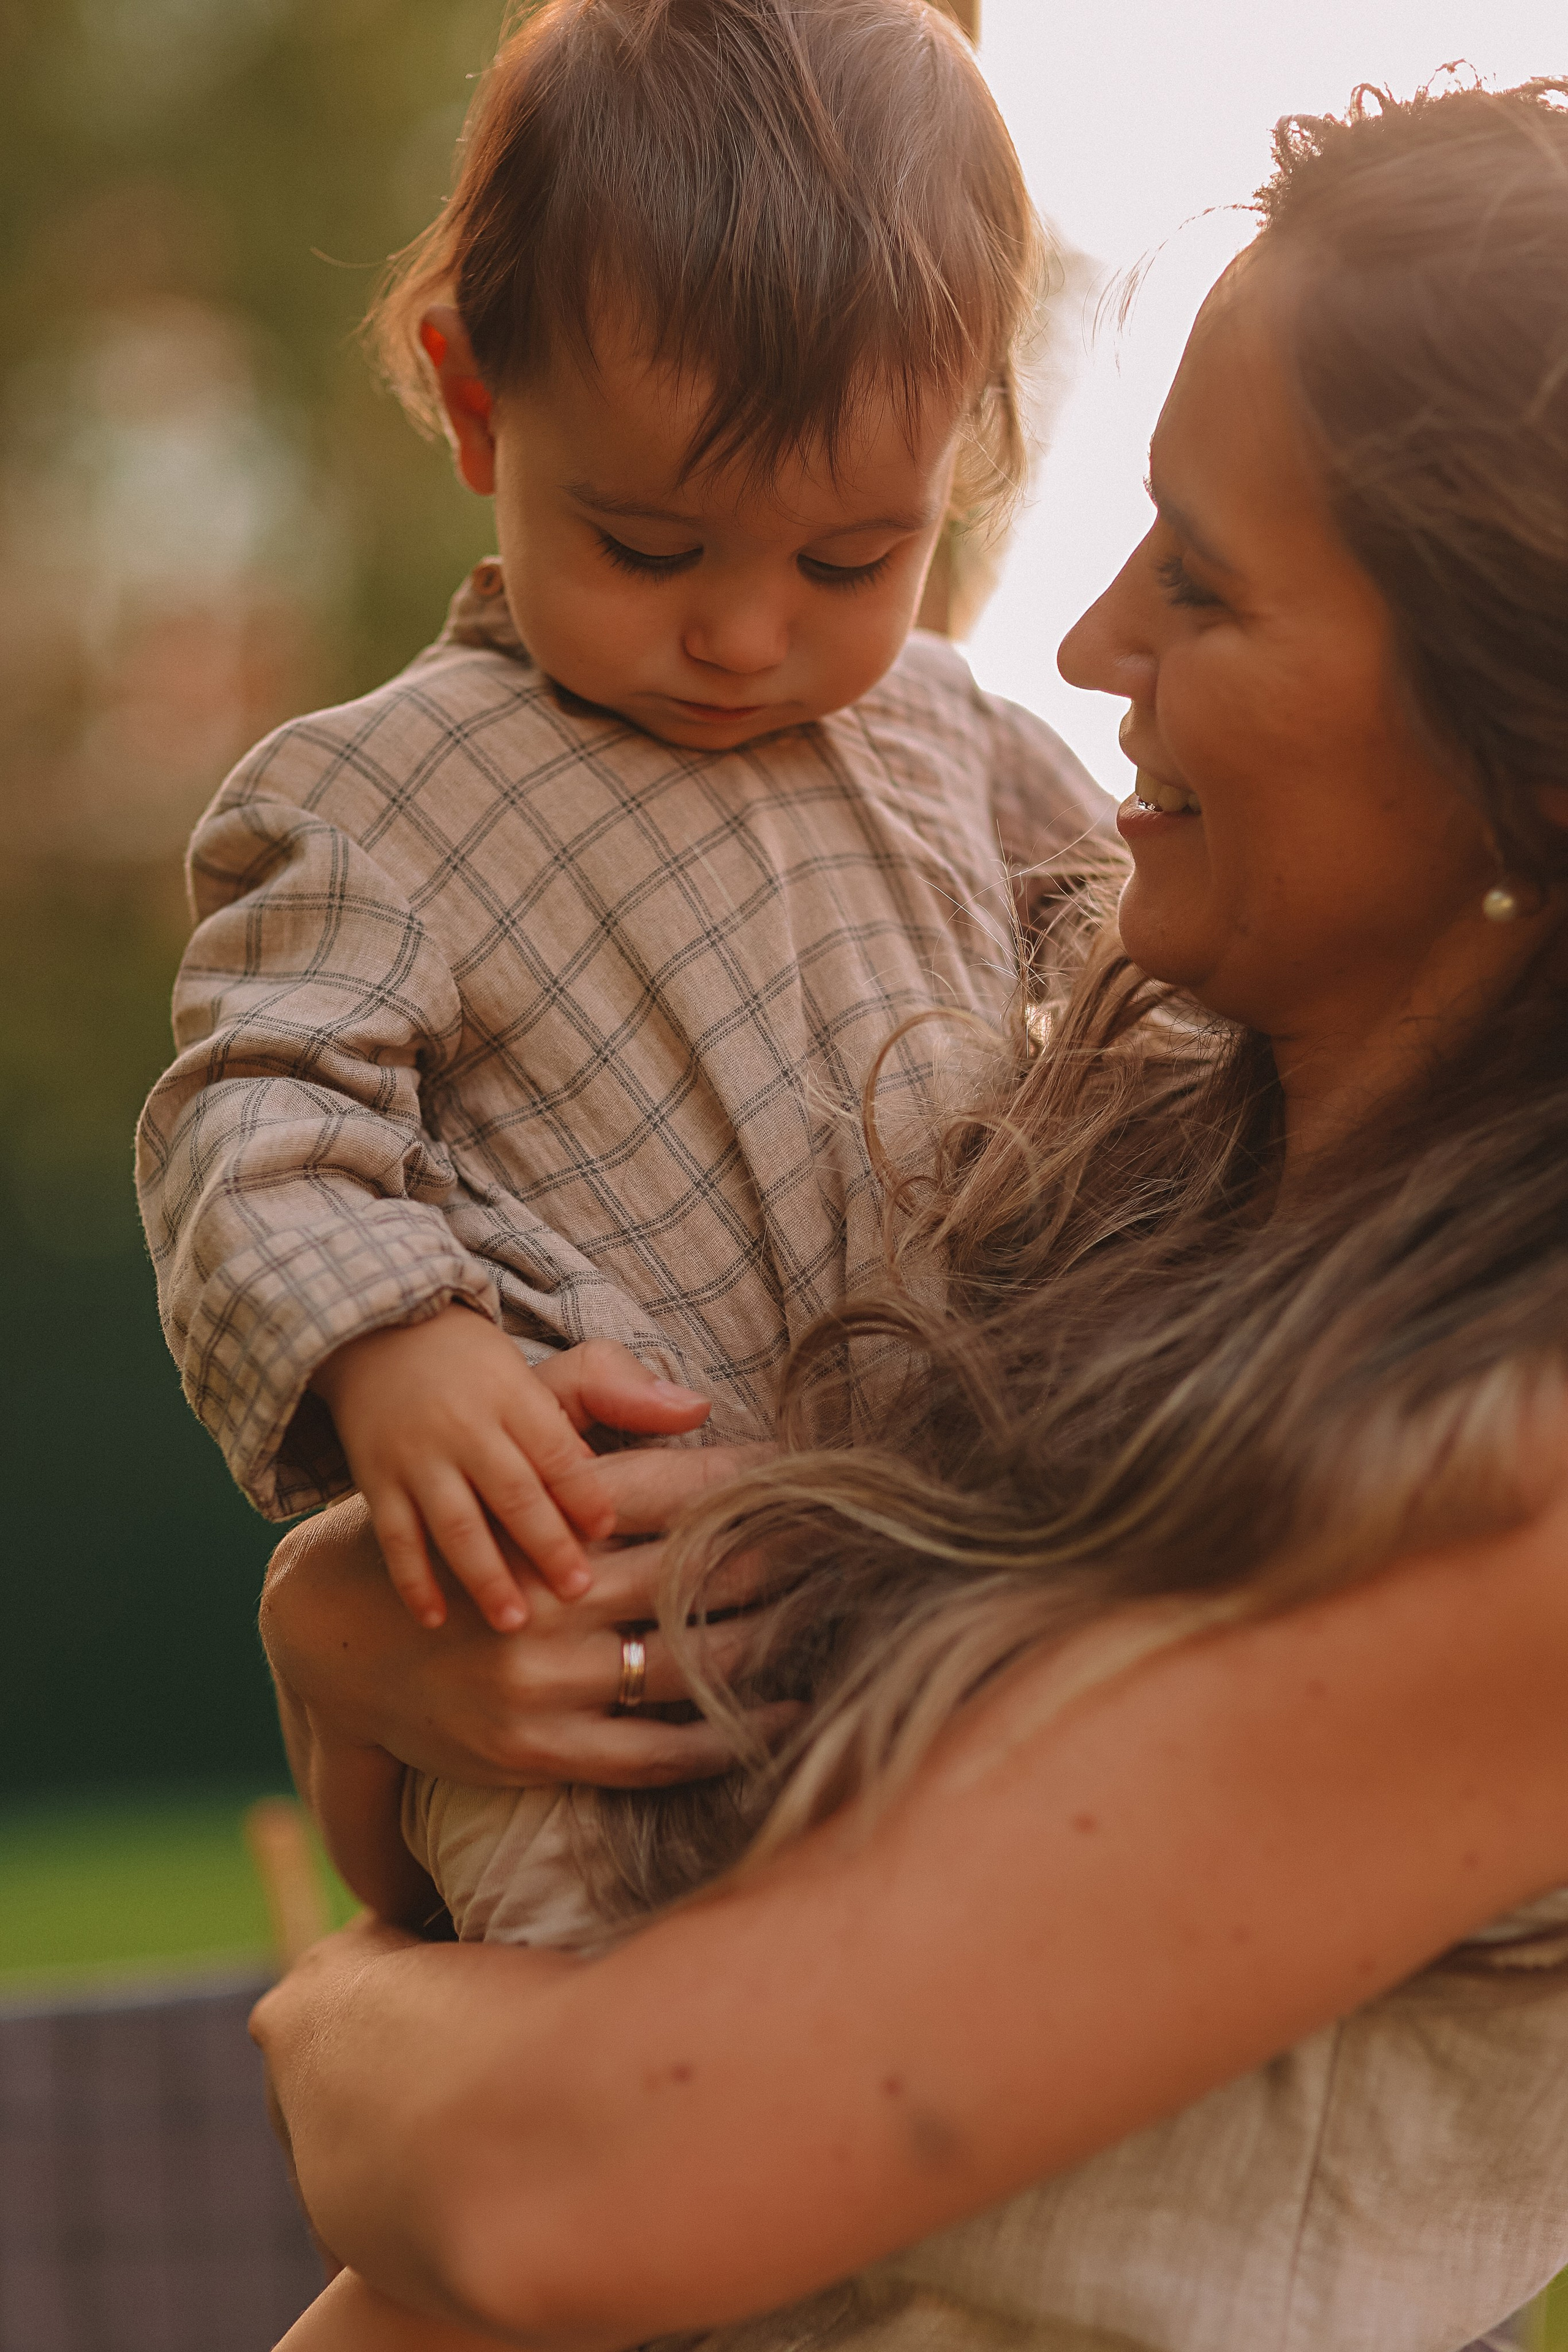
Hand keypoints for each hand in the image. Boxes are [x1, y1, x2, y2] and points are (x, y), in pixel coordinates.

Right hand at [261, 1442, 786, 1791]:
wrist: (335, 1641)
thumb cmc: (449, 1530)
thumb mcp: (494, 1451)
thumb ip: (589, 1404)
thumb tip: (695, 1401)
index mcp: (537, 1519)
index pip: (666, 1490)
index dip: (744, 1480)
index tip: (808, 1472)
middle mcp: (543, 1601)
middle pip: (692, 1577)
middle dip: (777, 1558)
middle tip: (850, 1543)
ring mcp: (539, 1685)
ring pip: (686, 1666)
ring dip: (770, 1644)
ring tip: (833, 1621)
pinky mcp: (535, 1751)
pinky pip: (653, 1754)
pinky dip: (728, 1739)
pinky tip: (784, 1715)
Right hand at [311, 1318, 711, 1631]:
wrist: (380, 1336)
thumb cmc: (488, 1369)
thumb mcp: (554, 1367)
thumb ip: (621, 1392)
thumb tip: (696, 1411)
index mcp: (517, 1398)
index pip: (556, 1450)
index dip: (583, 1490)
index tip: (609, 1530)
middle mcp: (466, 1427)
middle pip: (511, 1490)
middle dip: (545, 1543)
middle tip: (579, 1593)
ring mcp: (418, 1458)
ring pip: (453, 1522)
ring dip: (483, 1574)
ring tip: (514, 1623)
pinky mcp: (379, 1482)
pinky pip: (394, 1536)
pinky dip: (412, 1580)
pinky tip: (435, 1621)